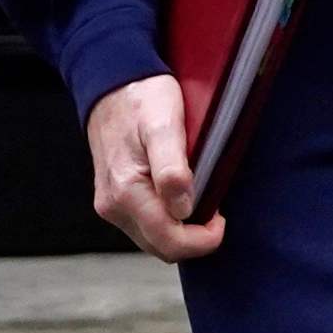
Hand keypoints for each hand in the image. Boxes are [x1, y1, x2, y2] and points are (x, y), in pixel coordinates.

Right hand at [84, 74, 227, 261]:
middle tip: (215, 209)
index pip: (169, 242)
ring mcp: (111, 204)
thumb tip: (183, 209)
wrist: (111, 84)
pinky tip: (181, 197)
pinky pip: (145, 226)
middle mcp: (113, 205)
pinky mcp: (114, 199)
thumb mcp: (165, 125)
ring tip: (200, 199)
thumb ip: (173, 169)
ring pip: (153, 239)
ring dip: (182, 230)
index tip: (221, 217)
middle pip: (161, 248)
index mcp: (126, 191)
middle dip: (194, 238)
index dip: (203, 239)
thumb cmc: (141, 100)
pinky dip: (168, 220)